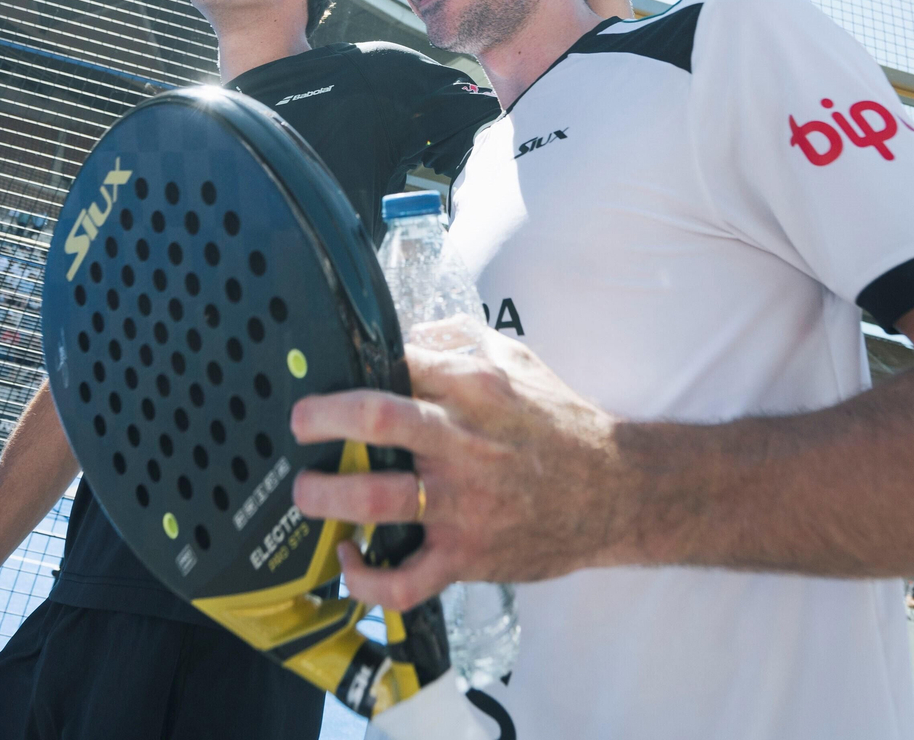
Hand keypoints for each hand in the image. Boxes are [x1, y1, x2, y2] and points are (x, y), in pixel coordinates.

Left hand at [291, 329, 623, 611]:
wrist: (615, 490)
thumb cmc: (558, 423)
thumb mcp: (514, 358)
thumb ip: (454, 339)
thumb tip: (398, 332)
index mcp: (473, 385)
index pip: (394, 361)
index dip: (349, 367)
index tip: (321, 376)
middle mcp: (464, 440)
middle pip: (375, 418)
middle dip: (320, 419)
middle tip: (298, 425)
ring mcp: (464, 502)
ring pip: (377, 500)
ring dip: (327, 498)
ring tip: (307, 494)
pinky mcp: (468, 555)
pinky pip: (405, 580)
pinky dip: (365, 579)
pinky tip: (350, 561)